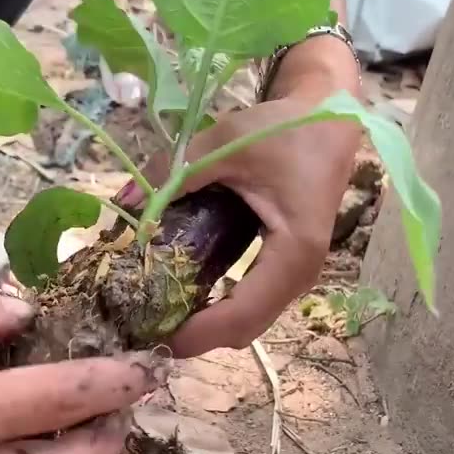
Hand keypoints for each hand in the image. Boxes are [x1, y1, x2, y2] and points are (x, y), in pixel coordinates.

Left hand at [123, 81, 363, 356]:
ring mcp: (296, 275)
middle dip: (195, 336)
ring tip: (157, 311)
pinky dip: (218, 308)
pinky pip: (252, 303)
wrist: (328, 116)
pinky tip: (183, 293)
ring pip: (249, 321)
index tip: (149, 331)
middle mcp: (300, 275)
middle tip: (143, 324)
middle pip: (244, 330)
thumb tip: (125, 200)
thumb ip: (176, 171)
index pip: (240, 317)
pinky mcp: (287, 268)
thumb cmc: (286, 129)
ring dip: (206, 325)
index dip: (195, 333)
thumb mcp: (227, 143)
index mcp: (293, 252)